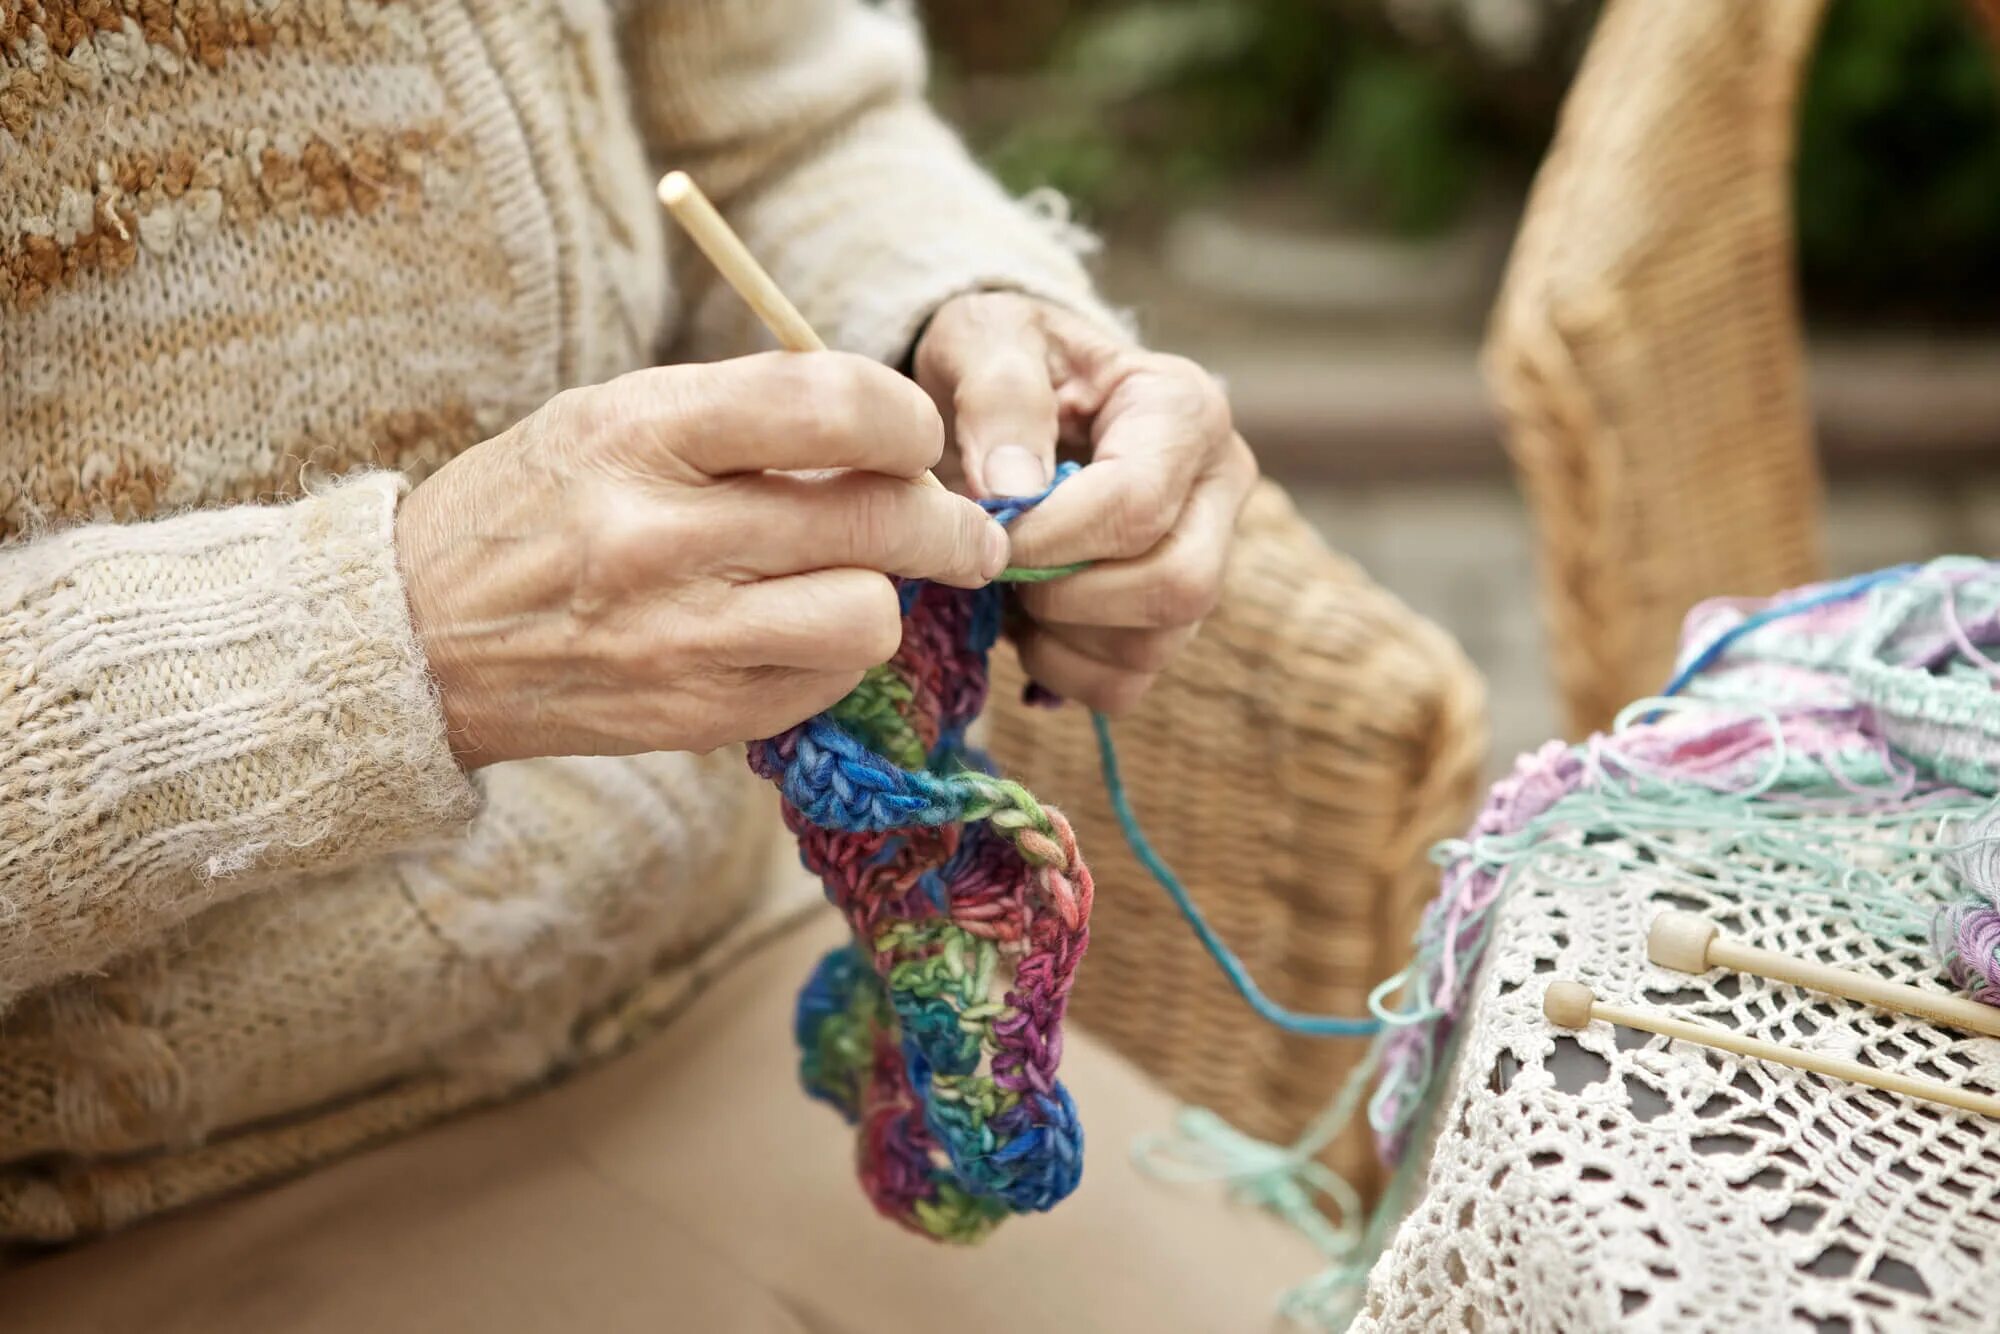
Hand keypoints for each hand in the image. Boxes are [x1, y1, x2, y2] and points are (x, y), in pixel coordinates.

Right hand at [397, 353, 1007, 767]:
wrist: (416, 637)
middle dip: (949, 524)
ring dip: (885, 600)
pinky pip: (825, 685)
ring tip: (858, 583)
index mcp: (641, 433)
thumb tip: (897, 439)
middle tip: (966, 531)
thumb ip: (749, 416)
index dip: (908, 420)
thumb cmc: (540, 505)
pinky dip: (831, 657)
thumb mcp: (615, 418)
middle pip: (877, 523)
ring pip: (869, 618)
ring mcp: (678, 640)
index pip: (831, 406)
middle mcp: (661, 537)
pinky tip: (792, 634)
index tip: (919, 437)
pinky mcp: (693, 717)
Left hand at [913, 292, 1257, 713]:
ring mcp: (1207, 557)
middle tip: (1000, 567)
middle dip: (1068, 597)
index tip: (982, 531)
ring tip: (1007, 583)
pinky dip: (1061, 670)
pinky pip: (1127, 684)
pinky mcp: (1171, 617)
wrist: (1014, 389)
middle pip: (1179, 587)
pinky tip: (1024, 620)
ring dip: (1058, 636)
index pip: (1138, 504)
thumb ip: (1000, 397)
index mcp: (1184, 409)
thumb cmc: (1006, 357)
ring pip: (1155, 645)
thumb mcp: (987, 338)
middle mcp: (1218, 488)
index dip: (1050, 537)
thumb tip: (1014, 490)